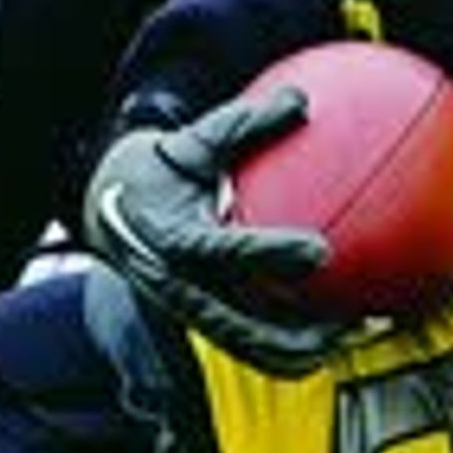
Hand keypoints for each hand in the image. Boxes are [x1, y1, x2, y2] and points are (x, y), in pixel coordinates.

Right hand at [81, 85, 353, 377]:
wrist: (108, 208)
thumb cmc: (158, 168)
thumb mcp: (192, 140)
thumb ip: (243, 123)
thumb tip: (300, 100)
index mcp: (171, 236)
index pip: (224, 250)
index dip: (271, 253)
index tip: (320, 250)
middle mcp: (176, 283)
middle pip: (236, 325)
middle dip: (291, 334)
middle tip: (344, 323)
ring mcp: (187, 309)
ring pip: (243, 346)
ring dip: (294, 352)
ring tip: (343, 342)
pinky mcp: (199, 321)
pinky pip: (244, 343)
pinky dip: (284, 348)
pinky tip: (330, 339)